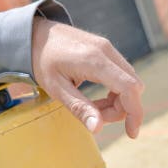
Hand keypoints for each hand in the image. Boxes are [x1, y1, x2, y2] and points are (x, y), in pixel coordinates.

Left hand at [31, 18, 143, 137]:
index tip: (131, 133)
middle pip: (132, 86)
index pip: (129, 88)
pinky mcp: (105, 48)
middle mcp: (106, 51)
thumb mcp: (55, 88)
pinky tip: (96, 97)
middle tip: (95, 116)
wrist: (33, 34)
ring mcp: (107, 47)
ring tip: (92, 107)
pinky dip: (115, 89)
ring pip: (128, 80)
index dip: (134, 113)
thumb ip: (78, 107)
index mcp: (94, 61)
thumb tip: (97, 128)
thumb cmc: (41, 60)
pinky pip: (121, 73)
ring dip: (117, 100)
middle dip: (120, 108)